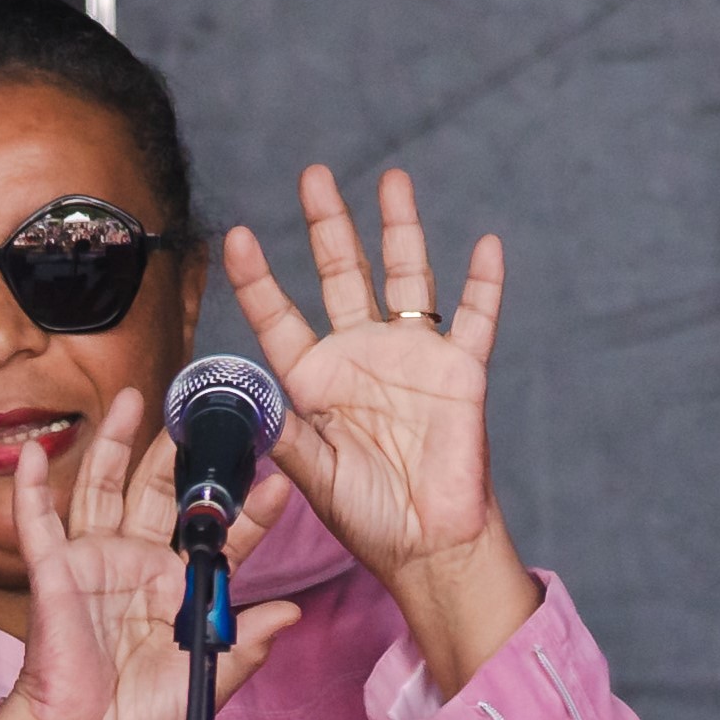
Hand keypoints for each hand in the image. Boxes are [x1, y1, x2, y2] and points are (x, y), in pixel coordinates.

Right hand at [0, 388, 300, 719]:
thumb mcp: (206, 683)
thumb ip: (245, 644)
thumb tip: (292, 612)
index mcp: (178, 592)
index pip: (221, 538)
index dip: (250, 511)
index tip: (279, 478)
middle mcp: (137, 567)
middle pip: (160, 496)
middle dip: (179, 453)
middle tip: (203, 411)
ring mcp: (93, 566)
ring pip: (104, 490)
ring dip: (115, 445)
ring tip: (134, 399)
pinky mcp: (54, 575)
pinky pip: (38, 525)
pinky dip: (31, 489)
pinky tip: (35, 453)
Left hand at [221, 166, 539, 693]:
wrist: (427, 544)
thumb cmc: (366, 517)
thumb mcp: (310, 476)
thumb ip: (284, 435)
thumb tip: (246, 407)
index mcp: (314, 379)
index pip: (279, 316)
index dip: (258, 278)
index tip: (236, 236)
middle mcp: (360, 356)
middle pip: (342, 275)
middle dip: (328, 225)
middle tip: (314, 175)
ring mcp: (412, 357)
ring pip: (407, 277)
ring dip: (399, 229)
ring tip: (392, 180)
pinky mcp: (461, 371)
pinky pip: (476, 317)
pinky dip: (484, 282)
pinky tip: (484, 244)